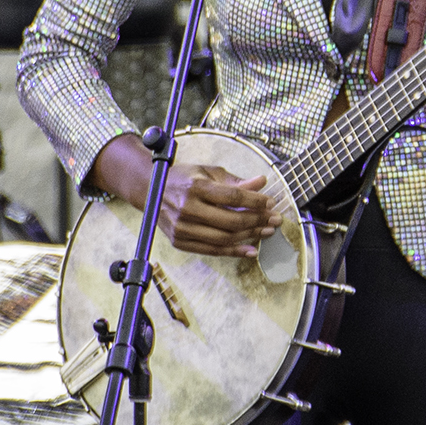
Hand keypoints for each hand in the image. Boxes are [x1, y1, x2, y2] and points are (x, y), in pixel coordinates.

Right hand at [156, 162, 277, 257]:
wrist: (150, 191)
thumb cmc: (184, 179)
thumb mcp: (208, 172)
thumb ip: (235, 181)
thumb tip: (261, 183)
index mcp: (195, 187)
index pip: (232, 197)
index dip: (255, 201)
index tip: (271, 202)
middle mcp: (187, 209)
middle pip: (231, 220)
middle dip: (258, 220)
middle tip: (275, 219)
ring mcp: (182, 228)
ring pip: (224, 238)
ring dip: (250, 236)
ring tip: (267, 232)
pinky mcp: (180, 242)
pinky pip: (212, 250)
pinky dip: (234, 252)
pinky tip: (251, 249)